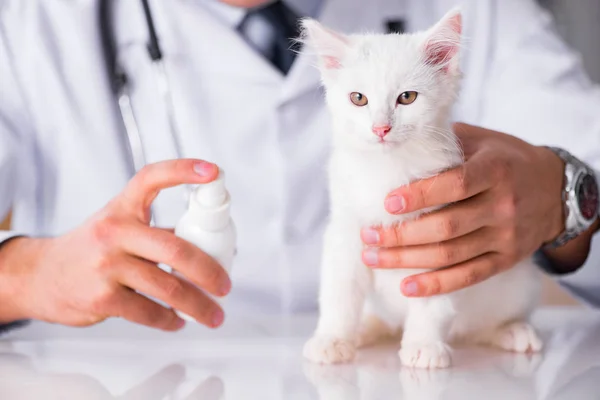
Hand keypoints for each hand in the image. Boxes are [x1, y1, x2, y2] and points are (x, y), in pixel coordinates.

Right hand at [0, 159, 229, 329]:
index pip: (152, 178)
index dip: (183, 170)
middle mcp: (114, 232)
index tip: (212, 171)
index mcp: (123, 208)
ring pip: (168, 288)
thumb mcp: (118, 226)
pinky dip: (170, 320)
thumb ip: (157, 232)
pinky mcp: (102, 298)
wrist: (43, 276)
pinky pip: (149, 312)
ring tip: (212, 314)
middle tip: (225, 285)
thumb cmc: (91, 248)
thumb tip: (207, 245)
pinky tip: (177, 321)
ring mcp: (106, 266)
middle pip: (176, 250)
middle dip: (209, 272)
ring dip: (197, 306)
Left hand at [360, 123, 565, 296]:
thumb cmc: (507, 160)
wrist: (557, 189)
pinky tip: (406, 287)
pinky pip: (468, 276)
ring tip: (373, 257)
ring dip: (407, 260)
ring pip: (451, 255)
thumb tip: (397, 146)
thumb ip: (444, 145)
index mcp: (495, 171)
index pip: (455, 185)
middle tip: (367, 235)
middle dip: (400, 234)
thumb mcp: (482, 141)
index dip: (420, 196)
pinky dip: (436, 284)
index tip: (386, 203)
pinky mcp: (505, 260)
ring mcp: (506, 237)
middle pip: (446, 226)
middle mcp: (502, 205)